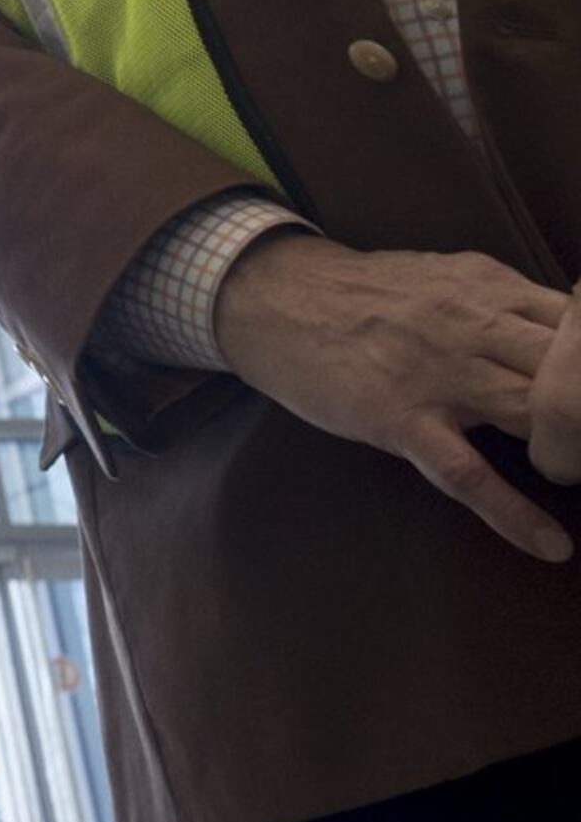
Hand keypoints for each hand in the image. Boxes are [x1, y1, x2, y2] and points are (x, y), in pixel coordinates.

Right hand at [215, 233, 572, 559]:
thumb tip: (571, 331)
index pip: (580, 325)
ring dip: (570, 451)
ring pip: (534, 415)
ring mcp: (436, 375)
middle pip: (571, 372)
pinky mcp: (399, 418)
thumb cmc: (362, 295)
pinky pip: (466, 473)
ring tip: (578, 473)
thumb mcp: (444, 278)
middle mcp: (472, 326)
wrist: (272, 299)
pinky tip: (548, 544)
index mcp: (488, 288)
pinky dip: (512, 513)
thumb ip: (507, 304)